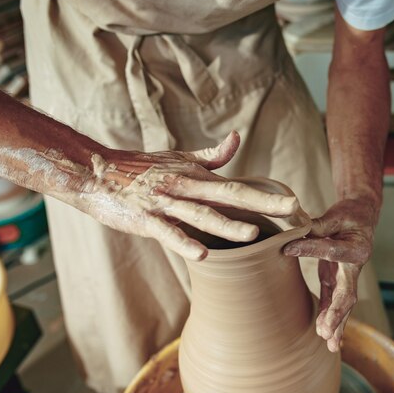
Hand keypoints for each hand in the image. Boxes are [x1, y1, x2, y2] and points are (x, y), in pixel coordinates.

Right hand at [61, 131, 297, 259]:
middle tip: (292, 210)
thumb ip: (211, 154)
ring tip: (252, 235)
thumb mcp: (178, 157)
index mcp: (197, 176)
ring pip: (201, 216)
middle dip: (263, 205)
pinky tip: (202, 255)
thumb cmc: (142, 167)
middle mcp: (186, 187)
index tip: (296, 205)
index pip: (239, 188)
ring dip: (226, 225)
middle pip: (230, 197)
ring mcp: (166, 203)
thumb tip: (237, 138)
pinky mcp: (145, 219)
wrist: (97, 171)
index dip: (267, 198)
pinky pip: (167, 233)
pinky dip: (184, 243)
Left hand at [284, 198, 377, 351]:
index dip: (310, 249)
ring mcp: (347, 276)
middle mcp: (356, 266)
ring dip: (336, 323)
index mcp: (357, 247)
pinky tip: (325, 335)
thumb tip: (296, 232)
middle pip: (347, 293)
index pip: (332, 251)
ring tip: (329, 343)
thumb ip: (319, 225)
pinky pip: (334, 301)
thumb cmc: (348, 215)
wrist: (362, 217)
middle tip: (326, 331)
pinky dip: (329, 317)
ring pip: (342, 303)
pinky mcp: (338, 280)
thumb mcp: (335, 215)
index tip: (288, 248)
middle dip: (337, 313)